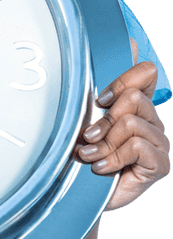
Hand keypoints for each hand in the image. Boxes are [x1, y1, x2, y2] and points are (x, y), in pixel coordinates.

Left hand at [76, 41, 169, 210]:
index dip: (123, 80)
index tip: (101, 100)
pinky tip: (101, 168)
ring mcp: (159, 143)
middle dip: (105, 119)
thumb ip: (99, 87)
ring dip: (104, 142)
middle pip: (134, 97)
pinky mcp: (160, 164)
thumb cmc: (81, 156)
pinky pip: (136, 146)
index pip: (146, 73)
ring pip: (131, 122)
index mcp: (138, 106)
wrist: (78, 196)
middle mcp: (152, 122)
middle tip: (89, 137)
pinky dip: (112, 158)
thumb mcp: (84, 118)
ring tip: (90, 156)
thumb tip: (126, 42)